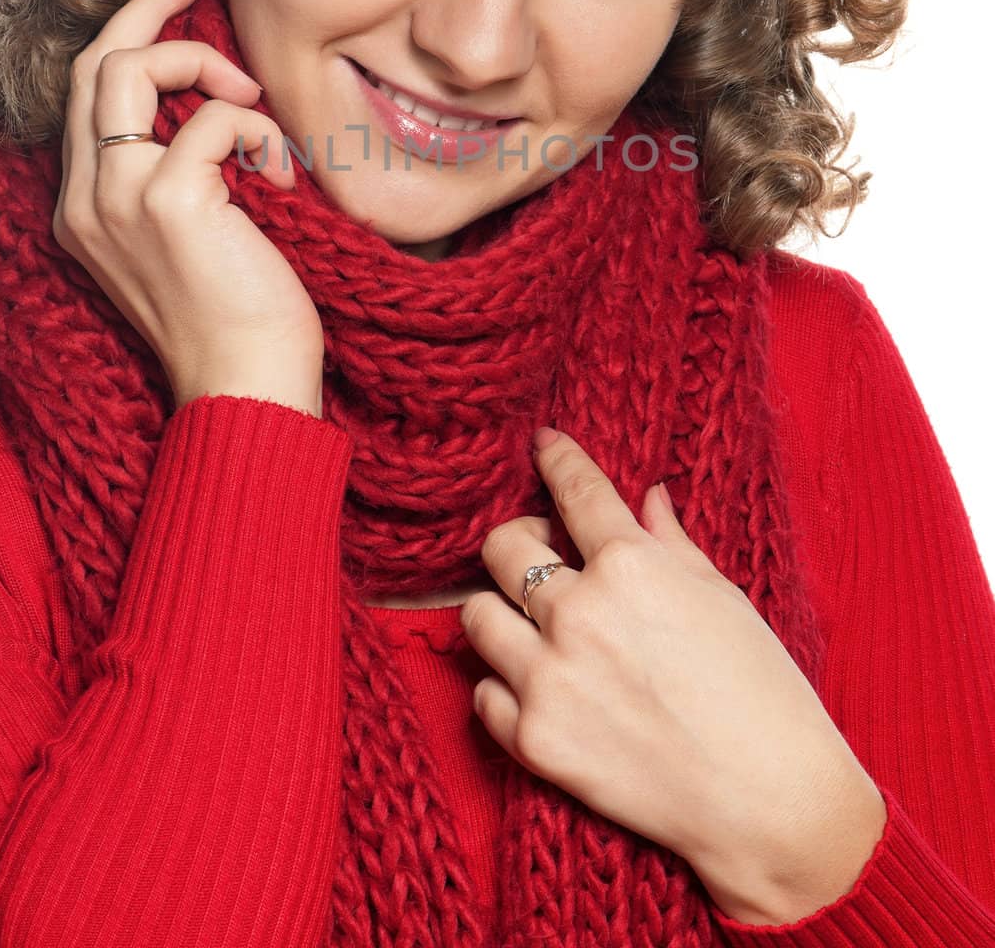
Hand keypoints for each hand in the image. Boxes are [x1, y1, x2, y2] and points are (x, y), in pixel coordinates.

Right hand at [52, 0, 324, 413]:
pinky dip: (257, 128)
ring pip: (131, 68)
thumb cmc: (238, 316)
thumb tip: (215, 103)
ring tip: (252, 95)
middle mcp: (86, 199)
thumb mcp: (192, 235)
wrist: (247, 386)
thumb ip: (180, 172)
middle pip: (94, 62)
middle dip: (146, 6)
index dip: (128, 32)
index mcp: (85, 207)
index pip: (87, 91)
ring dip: (202, 60)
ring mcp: (118, 199)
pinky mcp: (169, 202)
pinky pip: (215, 116)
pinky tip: (281, 172)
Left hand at [458, 428, 885, 921]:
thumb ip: (671, 542)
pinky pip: (484, 694)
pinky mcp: (535, 740)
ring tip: (534, 626)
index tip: (542, 443)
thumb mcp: (723, 598)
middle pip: (501, 546)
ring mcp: (549, 678)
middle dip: (519, 539)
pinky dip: (504, 687)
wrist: (773, 805)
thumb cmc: (764, 694)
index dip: (555, 457)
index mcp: (631, 564)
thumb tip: (648, 496)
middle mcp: (578, 612)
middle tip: (544, 553)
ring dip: (501, 612)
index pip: (574, 489)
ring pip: (476, 615)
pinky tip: (539, 688)